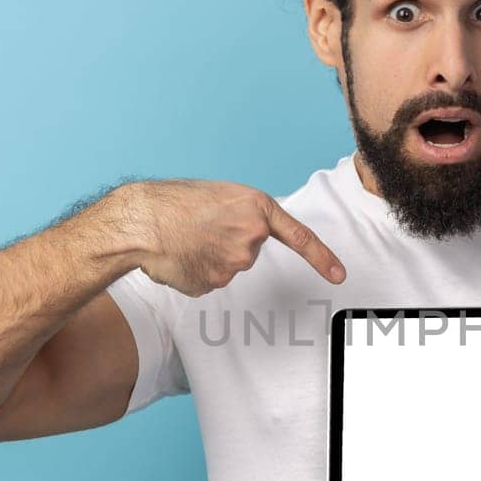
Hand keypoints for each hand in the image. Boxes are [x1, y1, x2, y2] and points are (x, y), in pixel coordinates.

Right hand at [121, 178, 345, 295]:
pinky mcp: (214, 284)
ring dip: (209, 256)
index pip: (300, 238)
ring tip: (186, 238)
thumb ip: (243, 216)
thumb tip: (245, 239)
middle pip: (249, 250)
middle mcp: (251, 239)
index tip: (339, 275)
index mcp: (257, 209)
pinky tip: (180, 255)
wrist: (141, 221)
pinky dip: (195, 270)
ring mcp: (234, 265)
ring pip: (228, 266)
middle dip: (228, 241)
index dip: (322, 258)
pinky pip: (210, 279)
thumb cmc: (173, 203)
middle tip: (201, 226)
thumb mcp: (220, 196)